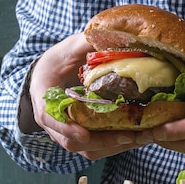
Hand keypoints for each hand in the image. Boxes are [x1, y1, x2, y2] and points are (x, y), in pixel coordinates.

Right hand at [24, 34, 136, 159]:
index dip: (66, 128)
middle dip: (102, 142)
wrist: (48, 75)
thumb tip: (111, 34)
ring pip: (88, 149)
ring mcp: (68, 132)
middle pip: (73, 142)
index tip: (84, 134)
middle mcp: (54, 123)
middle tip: (129, 135)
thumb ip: (85, 44)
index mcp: (45, 100)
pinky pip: (98, 148)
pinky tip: (138, 136)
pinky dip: (117, 145)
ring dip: (114, 146)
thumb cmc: (57, 62)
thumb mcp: (68, 49)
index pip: (50, 118)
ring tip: (140, 137)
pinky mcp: (82, 136)